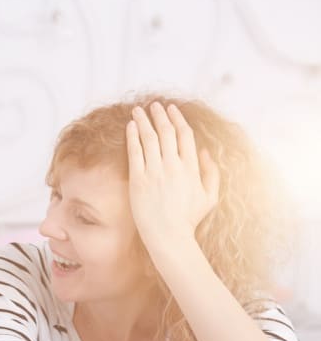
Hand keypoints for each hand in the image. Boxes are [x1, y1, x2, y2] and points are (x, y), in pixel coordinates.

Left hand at [126, 102, 219, 251]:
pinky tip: (130, 126)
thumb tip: (205, 151)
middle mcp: (173, 166)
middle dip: (159, 115)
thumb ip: (210, 172)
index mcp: (191, 168)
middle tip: (154, 105)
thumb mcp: (210, 196)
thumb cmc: (189, 219)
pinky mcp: (138, 180)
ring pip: (149, 139)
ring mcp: (155, 172)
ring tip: (138, 110)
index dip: (177, 119)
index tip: (171, 109)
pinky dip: (132, 137)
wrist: (168, 236)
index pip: (184, 135)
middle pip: (166, 132)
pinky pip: (135, 153)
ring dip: (144, 121)